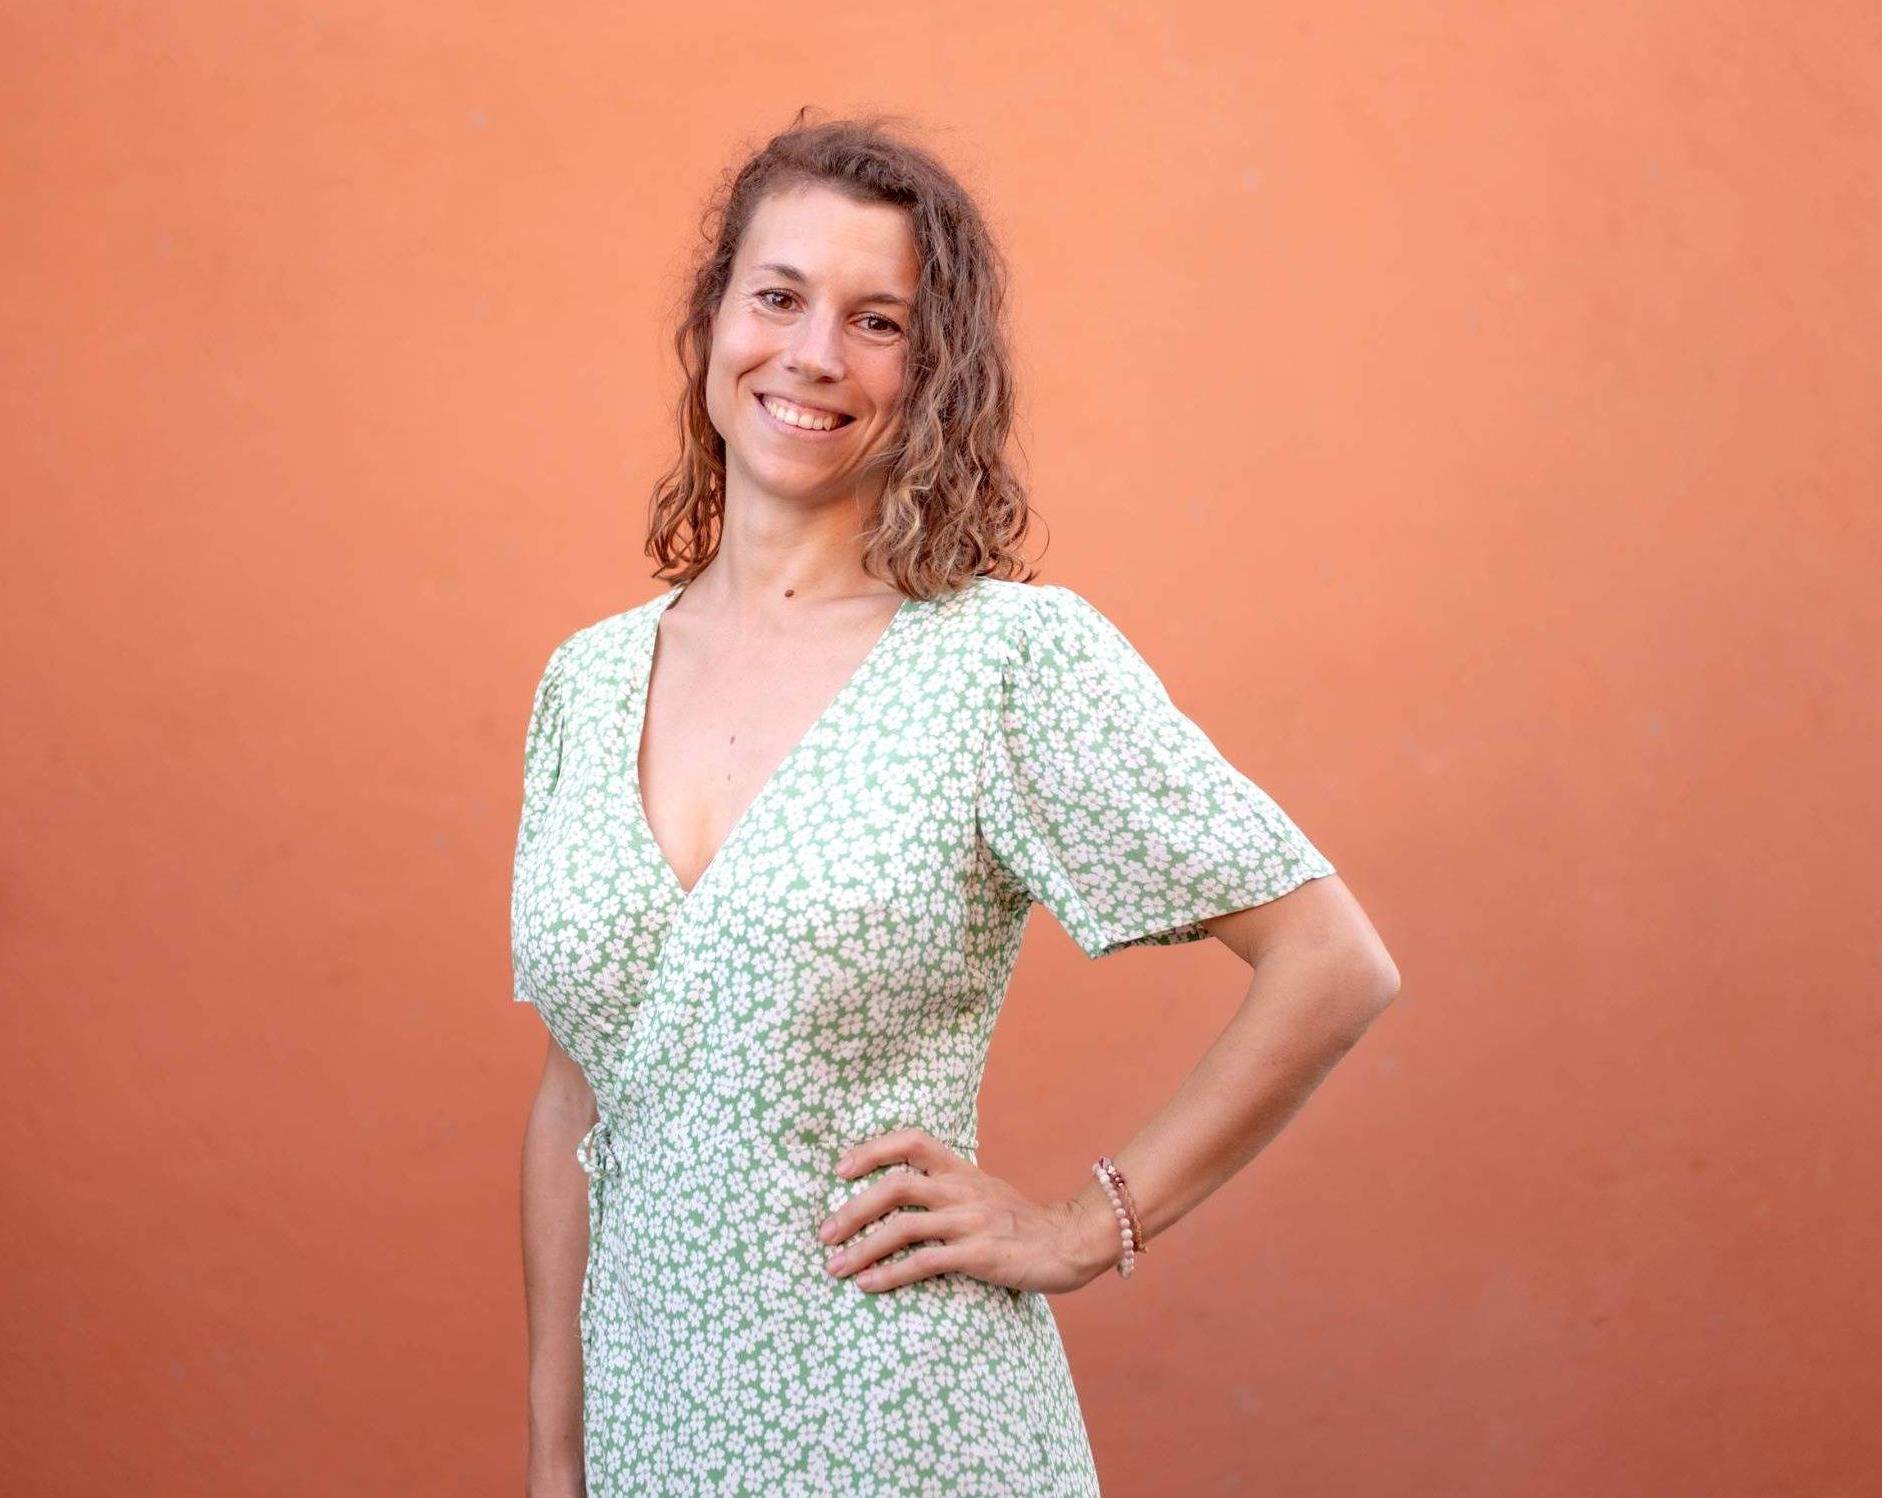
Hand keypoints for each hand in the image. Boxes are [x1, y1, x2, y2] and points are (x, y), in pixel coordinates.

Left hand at [816, 1127, 1113, 1295]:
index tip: (840, 1169)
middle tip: (824, 1233)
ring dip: (862, 1247)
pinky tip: (867, 1285)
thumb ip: (948, 1188)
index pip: (911, 1141)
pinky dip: (889, 1274)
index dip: (872, 1149)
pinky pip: (923, 1262)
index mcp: (961, 1169)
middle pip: (895, 1185)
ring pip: (902, 1227)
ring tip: (834, 1266)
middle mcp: (961, 1189)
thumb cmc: (1021, 1222)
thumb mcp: (984, 1190)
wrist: (1070, 1242)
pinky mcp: (978, 1254)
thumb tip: (901, 1195)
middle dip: (852, 1208)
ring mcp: (970, 1221)